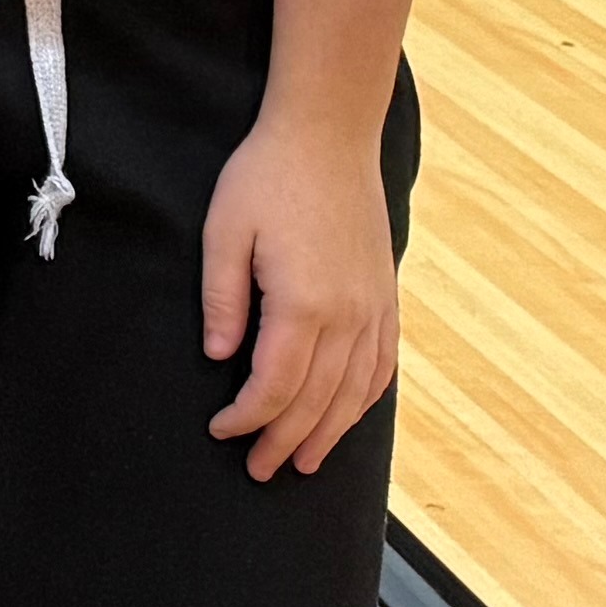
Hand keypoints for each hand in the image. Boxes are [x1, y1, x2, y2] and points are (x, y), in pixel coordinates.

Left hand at [202, 105, 402, 482]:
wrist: (328, 136)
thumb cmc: (266, 177)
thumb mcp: (224, 231)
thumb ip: (222, 299)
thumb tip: (220, 358)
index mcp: (302, 303)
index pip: (275, 385)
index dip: (248, 417)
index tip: (222, 432)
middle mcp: (347, 315)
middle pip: (316, 400)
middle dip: (284, 440)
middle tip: (260, 470)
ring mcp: (373, 307)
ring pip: (355, 391)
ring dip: (330, 432)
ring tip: (305, 462)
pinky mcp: (386, 296)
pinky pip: (382, 364)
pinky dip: (366, 399)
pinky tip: (349, 415)